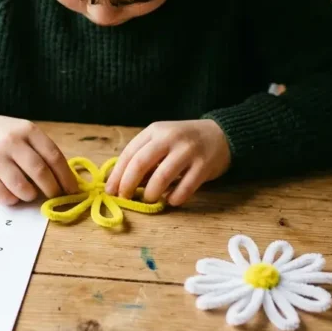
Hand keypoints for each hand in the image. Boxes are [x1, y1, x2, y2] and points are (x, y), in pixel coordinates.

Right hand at [0, 112, 77, 204]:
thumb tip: (65, 181)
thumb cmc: (4, 135)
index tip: (72, 189)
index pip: (54, 156)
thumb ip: (43, 151)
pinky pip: (2, 195)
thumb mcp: (24, 133)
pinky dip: (13, 199)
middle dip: (52, 189)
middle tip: (54, 195)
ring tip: (31, 194)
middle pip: (40, 172)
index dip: (66, 176)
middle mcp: (11, 142)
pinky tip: (14, 194)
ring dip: (31, 195)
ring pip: (21, 187)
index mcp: (28, 130)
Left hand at [105, 119, 230, 206]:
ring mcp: (188, 151)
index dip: (117, 174)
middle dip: (128, 185)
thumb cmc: (184, 142)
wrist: (221, 135)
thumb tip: (121, 183)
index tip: (110, 191)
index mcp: (155, 131)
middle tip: (125, 198)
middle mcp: (170, 138)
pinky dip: (175, 198)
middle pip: (140, 163)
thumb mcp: (162, 141)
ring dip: (151, 193)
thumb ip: (144, 158)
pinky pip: (185, 188)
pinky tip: (172, 200)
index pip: (129, 153)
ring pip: (162, 177)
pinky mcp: (204, 166)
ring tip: (150, 198)